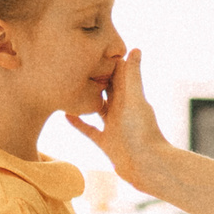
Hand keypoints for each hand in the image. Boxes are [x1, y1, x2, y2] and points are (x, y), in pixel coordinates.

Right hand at [63, 49, 171, 189]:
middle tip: (72, 63)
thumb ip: (133, 76)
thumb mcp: (134, 99)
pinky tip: (65, 114)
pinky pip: (90, 129)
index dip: (106, 60)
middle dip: (92, 77)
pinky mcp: (107, 142)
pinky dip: (79, 122)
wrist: (147, 166)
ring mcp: (114, 125)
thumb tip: (136, 48)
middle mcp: (122, 109)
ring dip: (84, 98)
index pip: (117, 72)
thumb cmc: (142, 132)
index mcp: (130, 95)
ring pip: (96, 107)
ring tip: (66, 86)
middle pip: (105, 88)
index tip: (91, 46)